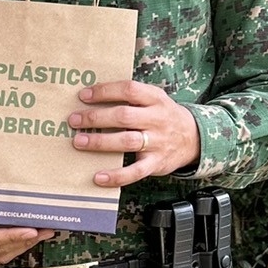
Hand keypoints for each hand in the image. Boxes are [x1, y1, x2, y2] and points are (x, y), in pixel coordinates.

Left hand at [68, 80, 199, 187]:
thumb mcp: (154, 99)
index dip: (105, 91)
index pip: (129, 90)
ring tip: (79, 141)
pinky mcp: (156, 164)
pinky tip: (98, 177)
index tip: (83, 95)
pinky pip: (135, 172)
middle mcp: (157, 119)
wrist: (194, 138)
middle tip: (74, 120)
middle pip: (124, 116)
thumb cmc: (164, 117)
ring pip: (126, 141)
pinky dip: (116, 175)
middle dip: (96, 117)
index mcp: (155, 99)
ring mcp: (157, 142)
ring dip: (100, 142)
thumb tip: (92, 95)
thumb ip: (131, 97)